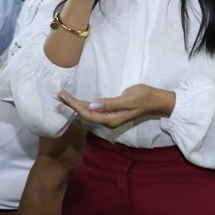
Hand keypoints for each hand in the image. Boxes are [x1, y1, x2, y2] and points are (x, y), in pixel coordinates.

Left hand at [58, 84, 175, 128]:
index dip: (74, 105)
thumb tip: (93, 105)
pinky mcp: (110, 111)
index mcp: (111, 119)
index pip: (88, 113)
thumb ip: (111, 104)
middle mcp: (108, 120)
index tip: (64, 96)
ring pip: (88, 111)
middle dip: (71, 104)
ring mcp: (109, 116)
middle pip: (85, 113)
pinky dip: (83, 103)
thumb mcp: (128, 99)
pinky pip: (93, 109)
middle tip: (58, 94)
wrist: (156, 100)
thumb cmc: (144, 97)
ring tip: (63, 96)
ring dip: (75, 104)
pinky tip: (75, 100)